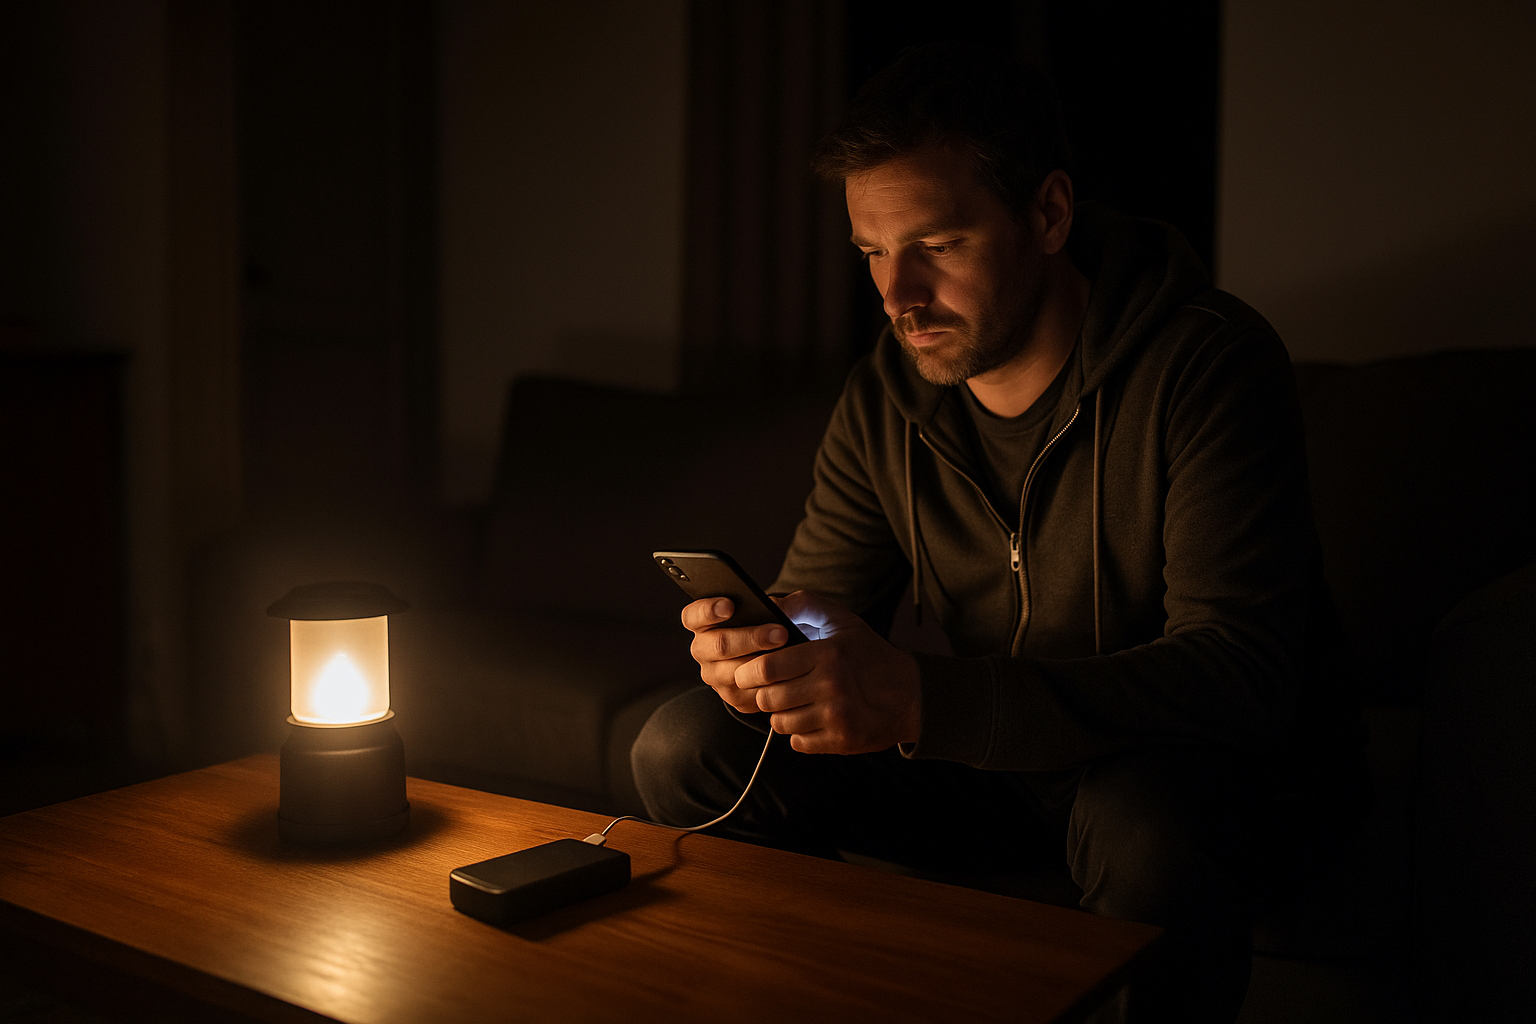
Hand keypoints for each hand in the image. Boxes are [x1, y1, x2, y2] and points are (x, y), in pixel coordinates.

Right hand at [681, 596, 795, 714]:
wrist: (811, 658)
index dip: (707, 610)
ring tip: (787, 652)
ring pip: (732, 672)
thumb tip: (782, 610)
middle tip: (780, 633)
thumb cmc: (800, 625)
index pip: (693, 616)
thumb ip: (797, 603)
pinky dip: (767, 685)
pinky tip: (786, 676)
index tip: (730, 606)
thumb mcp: (806, 608)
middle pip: (717, 644)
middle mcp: (705, 649)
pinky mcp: (733, 697)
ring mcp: (716, 675)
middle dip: (749, 638)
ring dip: (760, 663)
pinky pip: (745, 694)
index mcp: (707, 621)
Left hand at [732, 591, 920, 754]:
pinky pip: (797, 742)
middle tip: (768, 689)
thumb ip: (805, 606)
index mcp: (828, 654)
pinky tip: (810, 719)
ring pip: (779, 723)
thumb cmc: (871, 655)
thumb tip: (768, 602)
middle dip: (762, 694)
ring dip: (780, 714)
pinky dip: (798, 733)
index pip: (767, 667)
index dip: (748, 671)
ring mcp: (836, 717)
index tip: (746, 671)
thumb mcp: (844, 622)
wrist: (912, 696)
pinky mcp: (841, 740)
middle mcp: (831, 686)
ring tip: (793, 703)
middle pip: (768, 698)